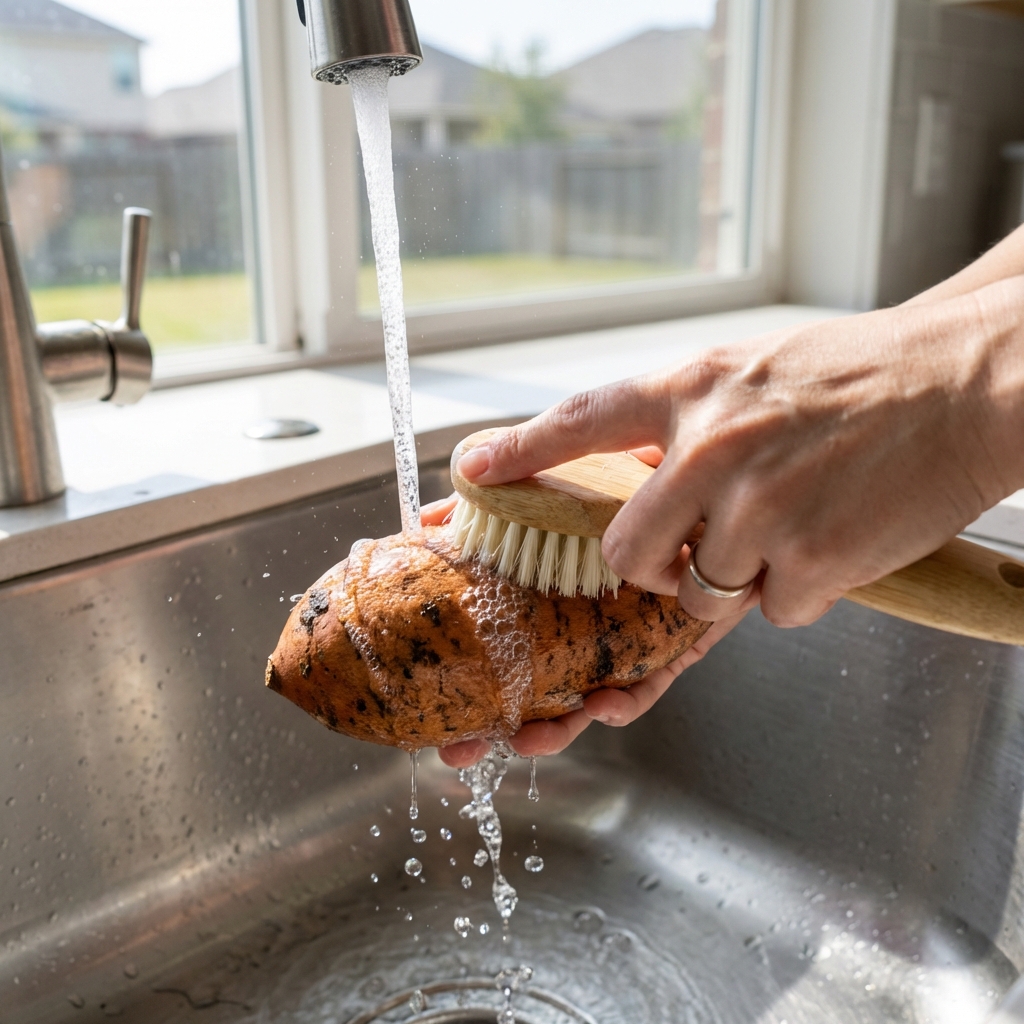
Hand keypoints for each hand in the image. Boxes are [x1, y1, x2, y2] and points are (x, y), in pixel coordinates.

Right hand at [419, 485, 757, 768]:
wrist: (716, 464)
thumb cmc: (632, 472)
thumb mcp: (552, 483)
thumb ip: (494, 503)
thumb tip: (427, 521)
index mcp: (550, 589)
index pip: (498, 639)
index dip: (463, 672)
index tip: (429, 697)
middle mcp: (585, 618)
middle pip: (534, 682)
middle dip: (496, 722)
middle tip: (460, 749)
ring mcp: (625, 634)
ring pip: (584, 695)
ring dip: (556, 726)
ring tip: (526, 740)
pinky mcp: (674, 641)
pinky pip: (648, 683)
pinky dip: (625, 701)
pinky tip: (602, 705)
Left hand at [454, 277, 1023, 629]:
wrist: (967, 382)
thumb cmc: (858, 379)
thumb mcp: (751, 372)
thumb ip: (683, 423)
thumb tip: (630, 483)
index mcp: (691, 390)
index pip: (579, 422)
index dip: (517, 451)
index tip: (469, 473)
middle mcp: (710, 449)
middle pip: (624, 555)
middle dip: (646, 571)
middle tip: (689, 551)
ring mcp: (757, 510)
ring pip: (697, 596)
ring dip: (735, 579)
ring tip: (794, 522)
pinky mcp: (810, 564)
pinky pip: (770, 611)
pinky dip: (796, 589)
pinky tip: (834, 536)